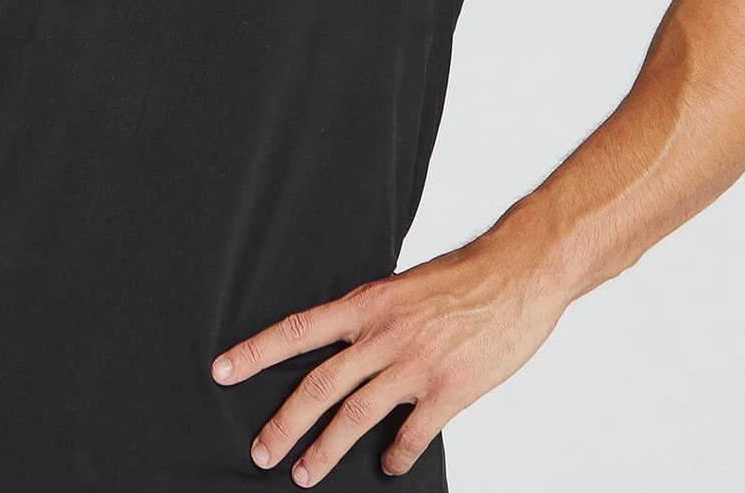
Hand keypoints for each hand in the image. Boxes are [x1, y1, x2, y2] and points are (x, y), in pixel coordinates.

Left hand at [210, 233, 567, 483]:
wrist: (521, 272)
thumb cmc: (467, 275)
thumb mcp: (407, 285)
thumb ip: (376, 316)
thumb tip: (347, 344)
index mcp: (371, 303)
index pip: (300, 328)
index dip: (257, 351)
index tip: (223, 369)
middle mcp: (385, 334)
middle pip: (320, 385)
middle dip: (284, 423)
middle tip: (260, 450)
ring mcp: (416, 365)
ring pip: (355, 416)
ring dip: (325, 451)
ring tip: (304, 474)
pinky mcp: (449, 391)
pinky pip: (410, 435)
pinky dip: (395, 455)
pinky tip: (388, 465)